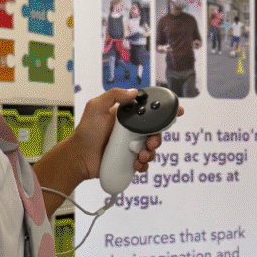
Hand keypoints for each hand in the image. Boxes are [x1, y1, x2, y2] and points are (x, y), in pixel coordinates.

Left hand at [61, 88, 182, 185]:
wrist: (78, 157)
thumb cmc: (85, 132)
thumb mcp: (96, 107)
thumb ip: (113, 95)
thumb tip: (134, 91)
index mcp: (128, 117)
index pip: (149, 113)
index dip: (165, 113)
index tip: (178, 112)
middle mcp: (132, 131)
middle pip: (155, 132)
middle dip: (157, 138)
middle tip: (149, 142)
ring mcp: (131, 147)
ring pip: (152, 149)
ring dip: (150, 153)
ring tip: (139, 156)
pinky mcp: (129, 161)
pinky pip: (144, 163)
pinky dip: (144, 165)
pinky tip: (136, 165)